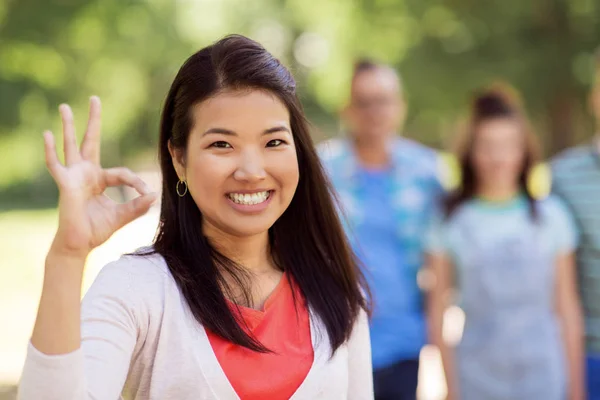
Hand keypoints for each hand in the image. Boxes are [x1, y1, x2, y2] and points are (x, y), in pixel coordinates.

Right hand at [45, 96, 156, 259]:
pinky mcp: (65, 184)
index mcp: (100, 179)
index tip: (146, 193)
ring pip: (71, 146)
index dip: (135, 182)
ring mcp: (74, 177)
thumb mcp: (122, 216)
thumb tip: (154, 195)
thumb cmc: (97, 229)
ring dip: (68, 126)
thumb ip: (137, 206)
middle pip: (90, 141)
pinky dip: (50, 150)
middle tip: (95, 99)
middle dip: (93, 120)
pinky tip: (47, 134)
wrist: (80, 244)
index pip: (121, 172)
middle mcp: (86, 173)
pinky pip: (55, 165)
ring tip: (65, 106)